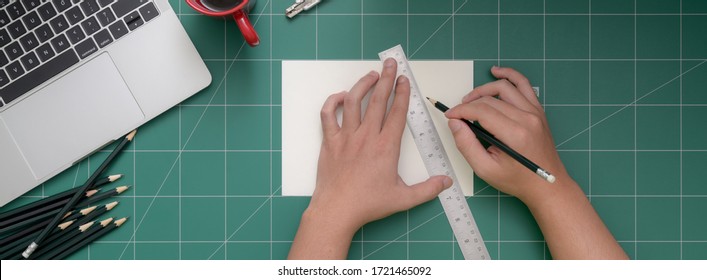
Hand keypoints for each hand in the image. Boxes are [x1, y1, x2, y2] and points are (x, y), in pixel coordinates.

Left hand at [309, 58, 451, 231]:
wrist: (336, 211)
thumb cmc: (367, 205)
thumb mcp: (403, 199)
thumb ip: (427, 190)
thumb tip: (445, 183)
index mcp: (386, 147)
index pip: (397, 112)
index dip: (402, 93)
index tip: (404, 80)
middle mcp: (366, 137)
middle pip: (378, 100)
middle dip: (386, 78)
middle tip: (391, 64)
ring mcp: (346, 137)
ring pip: (354, 101)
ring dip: (363, 84)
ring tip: (371, 75)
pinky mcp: (330, 141)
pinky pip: (328, 114)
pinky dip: (334, 101)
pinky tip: (341, 96)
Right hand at [445, 66, 569, 201]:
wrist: (547, 185)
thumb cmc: (517, 180)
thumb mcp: (485, 170)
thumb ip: (467, 145)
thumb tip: (455, 124)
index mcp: (514, 134)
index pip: (481, 111)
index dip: (461, 111)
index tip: (450, 116)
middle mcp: (527, 118)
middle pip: (490, 100)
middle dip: (469, 104)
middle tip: (457, 115)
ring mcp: (534, 112)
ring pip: (505, 87)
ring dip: (484, 89)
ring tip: (470, 99)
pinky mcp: (538, 111)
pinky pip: (523, 85)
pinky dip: (509, 75)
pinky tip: (496, 72)